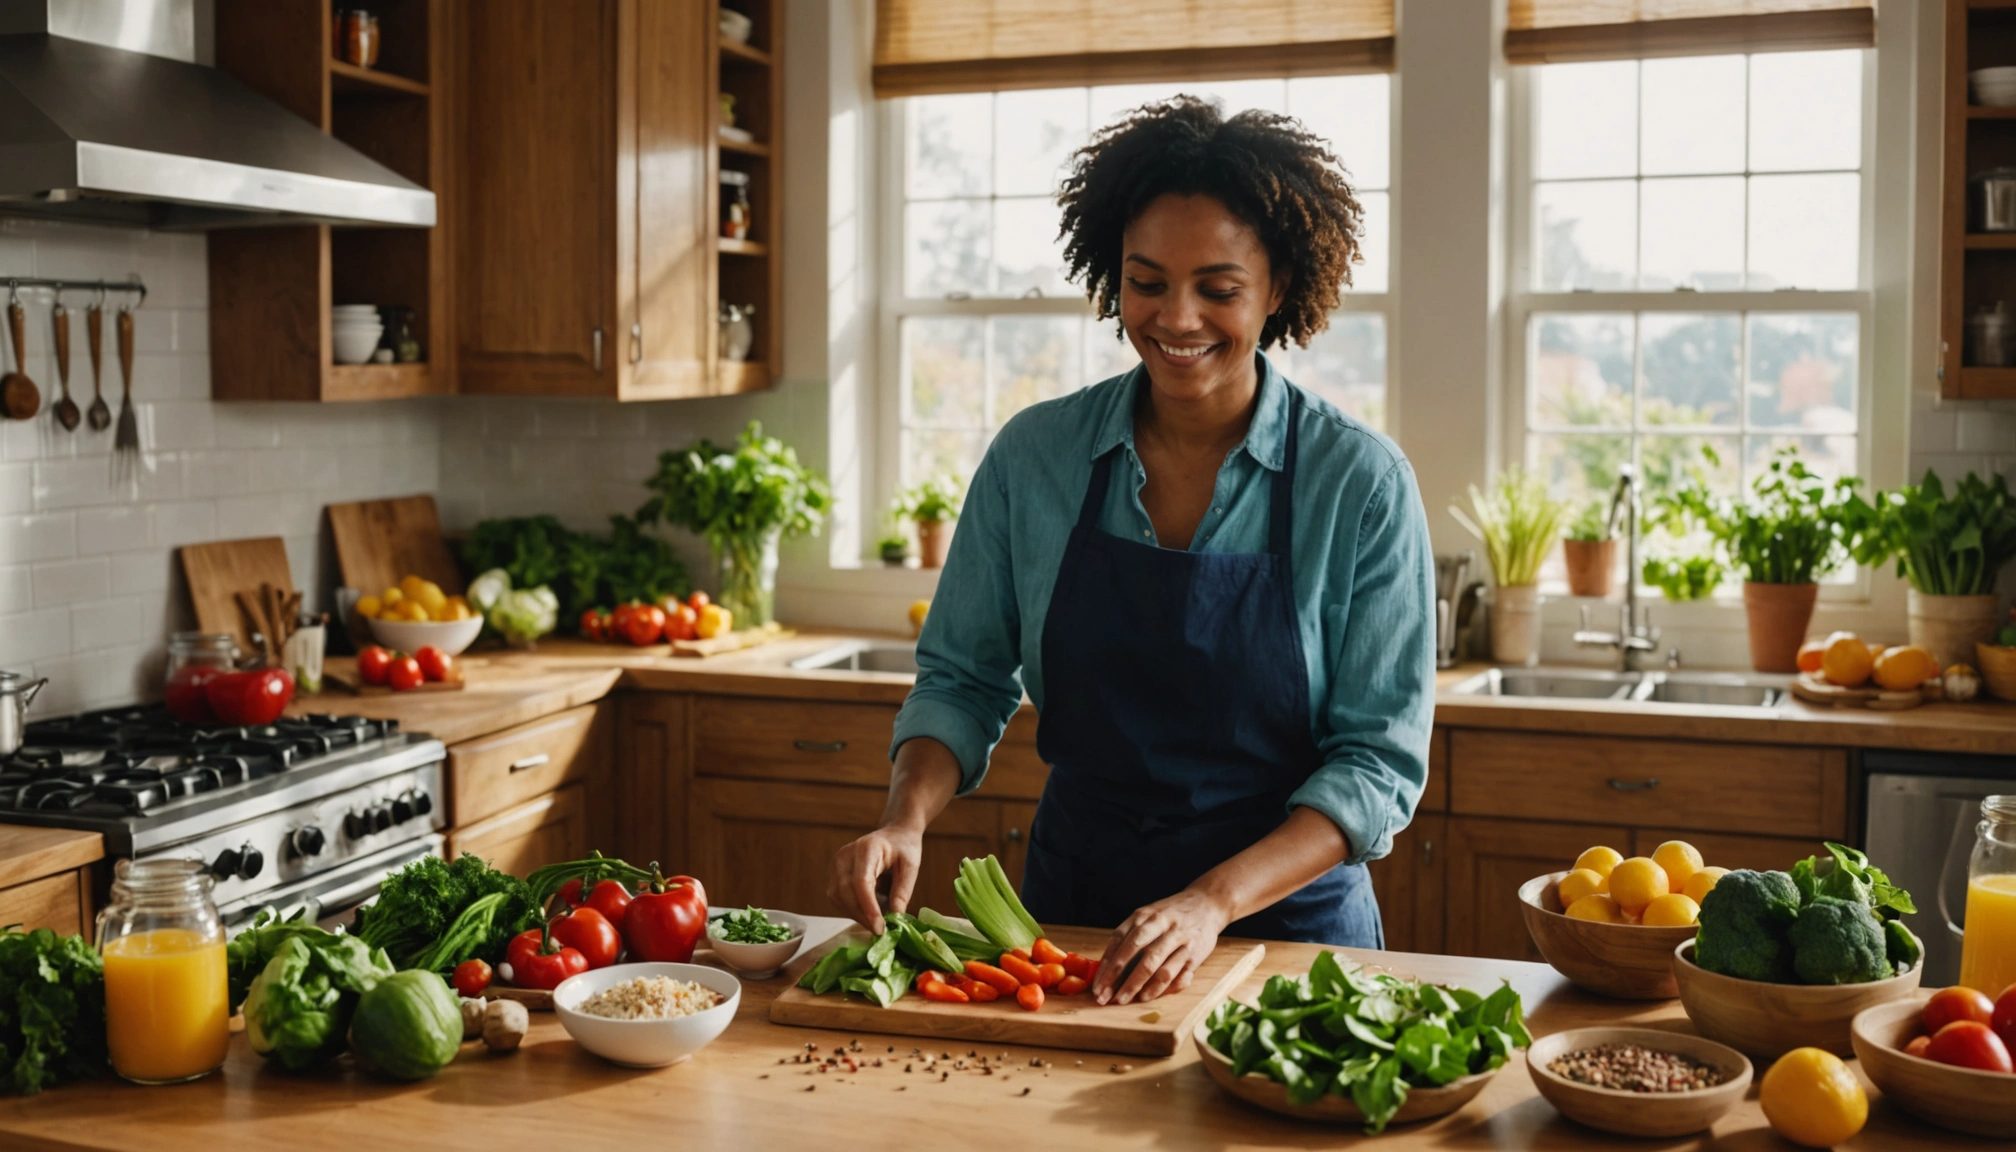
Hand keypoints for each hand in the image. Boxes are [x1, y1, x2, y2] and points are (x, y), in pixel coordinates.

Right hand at [827, 823, 922, 934]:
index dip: (868, 907)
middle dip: (861, 915)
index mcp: (867, 848)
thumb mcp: (911, 867)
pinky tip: (867, 913)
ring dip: (855, 915)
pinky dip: (851, 910)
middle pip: (845, 891)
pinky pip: (837, 898)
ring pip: (837, 897)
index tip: (880, 927)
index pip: (861, 882)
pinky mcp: (834, 874)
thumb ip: (902, 891)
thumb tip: (894, 918)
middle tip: (880, 931)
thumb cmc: (904, 849)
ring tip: (876, 921)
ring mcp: (836, 864)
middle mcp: (845, 855)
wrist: (893, 836)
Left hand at [1093, 886, 1230, 1004]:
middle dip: (1117, 977)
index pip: (1120, 939)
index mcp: (1145, 915)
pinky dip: (1159, 987)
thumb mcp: (1149, 915)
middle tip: (1104, 996)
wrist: (1208, 903)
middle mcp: (1161, 925)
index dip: (1106, 964)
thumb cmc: (1171, 915)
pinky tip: (1146, 996)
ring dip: (1136, 985)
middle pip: (1135, 952)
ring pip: (1154, 965)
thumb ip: (1131, 936)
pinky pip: (1174, 974)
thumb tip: (1107, 966)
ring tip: (1123, 1000)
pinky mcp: (1193, 953)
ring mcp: (1179, 939)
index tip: (1096, 984)